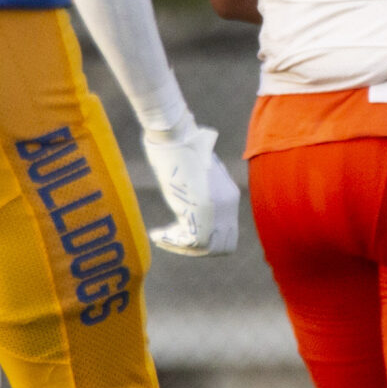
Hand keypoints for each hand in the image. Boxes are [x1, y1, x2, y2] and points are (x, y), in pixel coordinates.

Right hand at [143, 120, 239, 255]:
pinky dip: (171, 242)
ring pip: (207, 248)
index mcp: (229, 196)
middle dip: (196, 248)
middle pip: (222, 245)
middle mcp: (228, 206)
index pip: (227, 232)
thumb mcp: (197, 171)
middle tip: (172, 239)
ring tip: (162, 237)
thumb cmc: (182, 149)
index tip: (182, 233)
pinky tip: (156, 234)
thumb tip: (191, 207)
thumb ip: (201, 188)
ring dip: (182, 247)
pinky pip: (191, 242)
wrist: (177, 139)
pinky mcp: (202, 212)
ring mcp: (217, 210)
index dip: (206, 240)